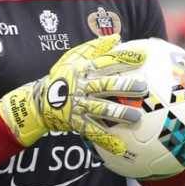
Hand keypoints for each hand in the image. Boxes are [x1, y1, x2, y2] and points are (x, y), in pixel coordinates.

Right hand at [0, 34, 147, 153]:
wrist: (40, 101)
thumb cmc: (62, 76)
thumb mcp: (73, 57)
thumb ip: (95, 47)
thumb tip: (118, 37)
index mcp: (82, 69)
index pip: (105, 61)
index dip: (123, 58)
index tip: (144, 56)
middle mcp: (81, 87)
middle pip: (105, 86)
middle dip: (125, 87)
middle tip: (144, 88)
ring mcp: (79, 106)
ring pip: (102, 110)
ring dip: (120, 113)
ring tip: (137, 117)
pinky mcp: (77, 123)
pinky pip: (94, 132)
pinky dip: (107, 141)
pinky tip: (123, 147)